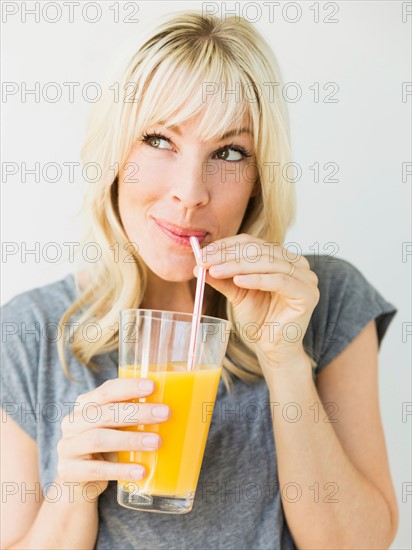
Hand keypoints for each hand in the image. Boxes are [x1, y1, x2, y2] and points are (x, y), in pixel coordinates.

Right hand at [56, 378, 170, 499]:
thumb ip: (134, 414)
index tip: (153, 386)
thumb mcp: (116, 427)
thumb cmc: (106, 447)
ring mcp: (68, 447)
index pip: (106, 390)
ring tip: (157, 443)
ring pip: (99, 439)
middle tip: (165, 414)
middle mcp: (73, 422)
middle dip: (137, 412)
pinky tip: (141, 471)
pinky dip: (120, 470)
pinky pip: (96, 470)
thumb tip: (180, 404)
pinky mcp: (69, 472)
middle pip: (105, 413)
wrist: (77, 483)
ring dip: (131, 440)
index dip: (129, 387)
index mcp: (86, 404)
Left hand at [195, 233, 319, 371]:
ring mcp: (306, 277)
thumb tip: (198, 263)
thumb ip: (222, 277)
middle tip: (205, 260)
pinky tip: (238, 281)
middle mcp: (297, 263)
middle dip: (229, 255)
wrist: (272, 348)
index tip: (203, 253)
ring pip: (268, 263)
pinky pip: (279, 281)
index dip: (226, 246)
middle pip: (259, 250)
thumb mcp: (236, 292)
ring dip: (238, 265)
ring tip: (216, 271)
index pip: (252, 243)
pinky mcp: (308, 294)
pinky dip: (257, 279)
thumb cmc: (258, 319)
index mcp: (282, 257)